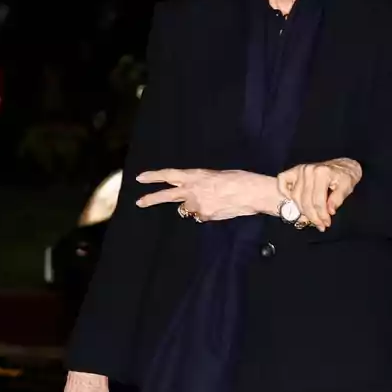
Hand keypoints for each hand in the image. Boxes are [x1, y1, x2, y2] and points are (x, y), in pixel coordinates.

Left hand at [135, 169, 268, 220]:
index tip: (141, 178)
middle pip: (166, 195)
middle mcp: (192, 190)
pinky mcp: (205, 216)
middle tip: (139, 202)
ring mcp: (197, 205)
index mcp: (195, 175)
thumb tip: (197, 193)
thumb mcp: (217, 175)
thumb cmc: (240, 179)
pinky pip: (200, 217)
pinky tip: (219, 208)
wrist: (252, 192)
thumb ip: (202, 183)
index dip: (153, 176)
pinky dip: (205, 214)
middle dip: (151, 199)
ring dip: (192, 207)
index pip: (169, 174)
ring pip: (186, 210)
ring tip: (211, 201)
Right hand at [277, 159, 362, 231]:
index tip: (326, 224)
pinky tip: (294, 202)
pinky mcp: (294, 170)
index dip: (322, 215)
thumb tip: (329, 211)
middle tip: (320, 225)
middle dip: (312, 217)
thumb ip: (338, 199)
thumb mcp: (347, 187)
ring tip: (311, 218)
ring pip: (295, 197)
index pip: (318, 201)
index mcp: (322, 173)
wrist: (342, 166)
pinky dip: (284, 192)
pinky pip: (282, 182)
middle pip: (305, 201)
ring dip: (301, 210)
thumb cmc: (345, 177)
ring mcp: (300, 170)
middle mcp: (309, 170)